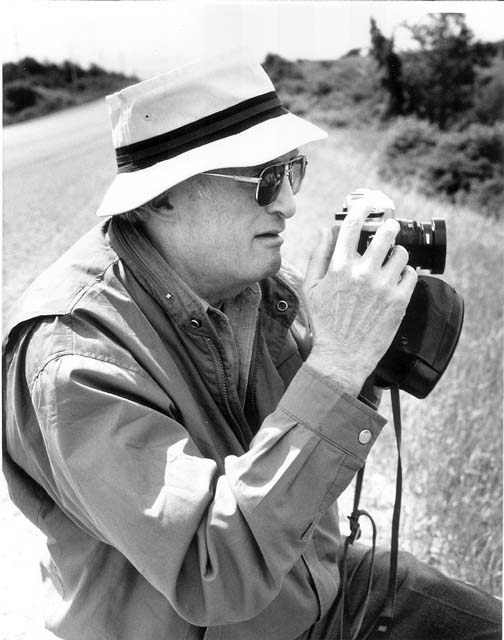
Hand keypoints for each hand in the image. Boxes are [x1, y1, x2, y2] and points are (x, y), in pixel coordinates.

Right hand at [303, 195, 417, 395]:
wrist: (341, 357)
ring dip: (397, 254)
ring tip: (390, 262)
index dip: (364, 208)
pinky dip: (406, 274)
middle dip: (389, 227)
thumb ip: (318, 256)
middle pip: (386, 233)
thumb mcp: (311, 288)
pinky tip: (395, 282)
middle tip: (390, 228)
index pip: (354, 225)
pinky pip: (411, 274)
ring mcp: (383, 286)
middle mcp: (362, 273)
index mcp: (339, 267)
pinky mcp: (399, 300)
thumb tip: (327, 230)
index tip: (370, 203)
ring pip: (401, 253)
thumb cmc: (325, 324)